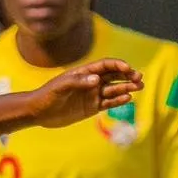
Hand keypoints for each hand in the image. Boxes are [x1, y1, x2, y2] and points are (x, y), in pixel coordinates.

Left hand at [28, 59, 143, 128]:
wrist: (38, 112)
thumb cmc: (47, 95)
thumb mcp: (60, 87)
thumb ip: (77, 82)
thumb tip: (96, 80)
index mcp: (84, 72)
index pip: (105, 65)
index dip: (117, 65)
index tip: (128, 68)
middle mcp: (91, 82)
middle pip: (114, 76)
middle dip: (127, 76)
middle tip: (139, 78)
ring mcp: (92, 95)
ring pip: (114, 89)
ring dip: (126, 88)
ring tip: (139, 87)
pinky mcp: (92, 108)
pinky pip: (108, 103)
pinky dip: (118, 101)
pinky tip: (128, 99)